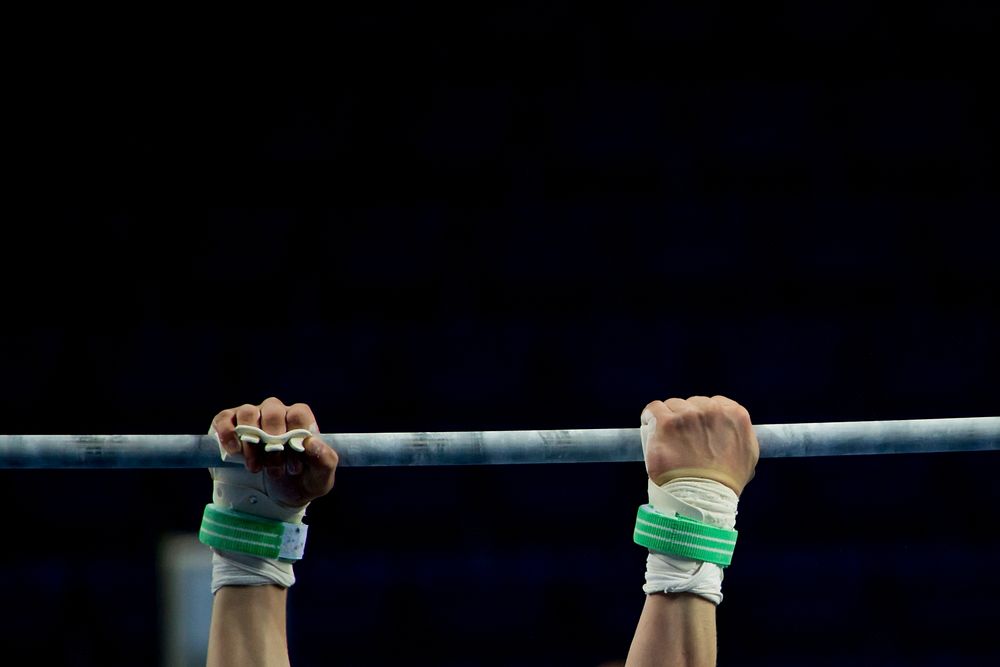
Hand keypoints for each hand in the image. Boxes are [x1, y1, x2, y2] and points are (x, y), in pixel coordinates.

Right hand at [211, 397, 338, 507]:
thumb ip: (325, 460)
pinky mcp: (230, 425)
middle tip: (274, 468)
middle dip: (273, 441)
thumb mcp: (320, 478)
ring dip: (251, 441)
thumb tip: (312, 442)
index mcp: (300, 421)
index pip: (298, 412)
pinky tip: (234, 452)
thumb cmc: (300, 481)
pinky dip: (228, 433)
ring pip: (248, 412)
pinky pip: (225, 418)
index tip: (293, 463)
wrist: (274, 496)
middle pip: (273, 409)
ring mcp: (253, 417)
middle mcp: (277, 413)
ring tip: (255, 468)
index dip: (295, 435)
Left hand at [641, 395, 758, 494]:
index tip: (697, 432)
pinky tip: (652, 429)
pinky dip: (650, 418)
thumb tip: (733, 429)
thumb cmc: (724, 484)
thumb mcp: (747, 457)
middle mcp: (712, 410)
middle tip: (683, 442)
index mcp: (735, 414)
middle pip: (693, 404)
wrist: (701, 499)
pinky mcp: (666, 422)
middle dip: (687, 419)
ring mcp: (688, 415)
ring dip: (669, 420)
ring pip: (673, 406)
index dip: (703, 418)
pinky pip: (653, 409)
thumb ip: (742, 436)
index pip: (715, 403)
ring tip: (668, 441)